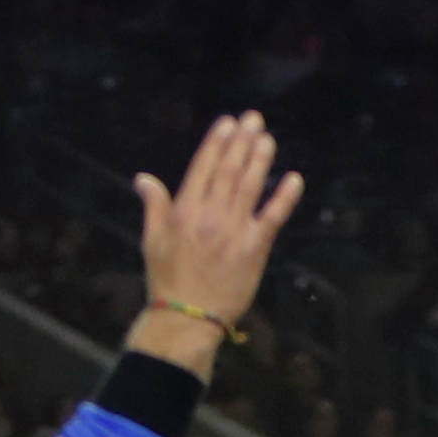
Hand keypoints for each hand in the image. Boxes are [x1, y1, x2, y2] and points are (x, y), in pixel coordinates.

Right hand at [125, 113, 304, 378]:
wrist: (186, 317)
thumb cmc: (167, 280)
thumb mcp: (152, 240)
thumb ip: (153, 205)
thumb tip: (143, 178)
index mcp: (184, 210)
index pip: (202, 167)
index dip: (217, 143)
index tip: (227, 123)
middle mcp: (209, 215)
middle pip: (229, 170)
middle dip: (241, 142)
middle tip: (253, 119)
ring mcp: (234, 230)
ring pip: (249, 186)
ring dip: (260, 160)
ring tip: (267, 139)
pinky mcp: (255, 249)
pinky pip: (273, 217)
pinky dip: (284, 197)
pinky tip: (294, 179)